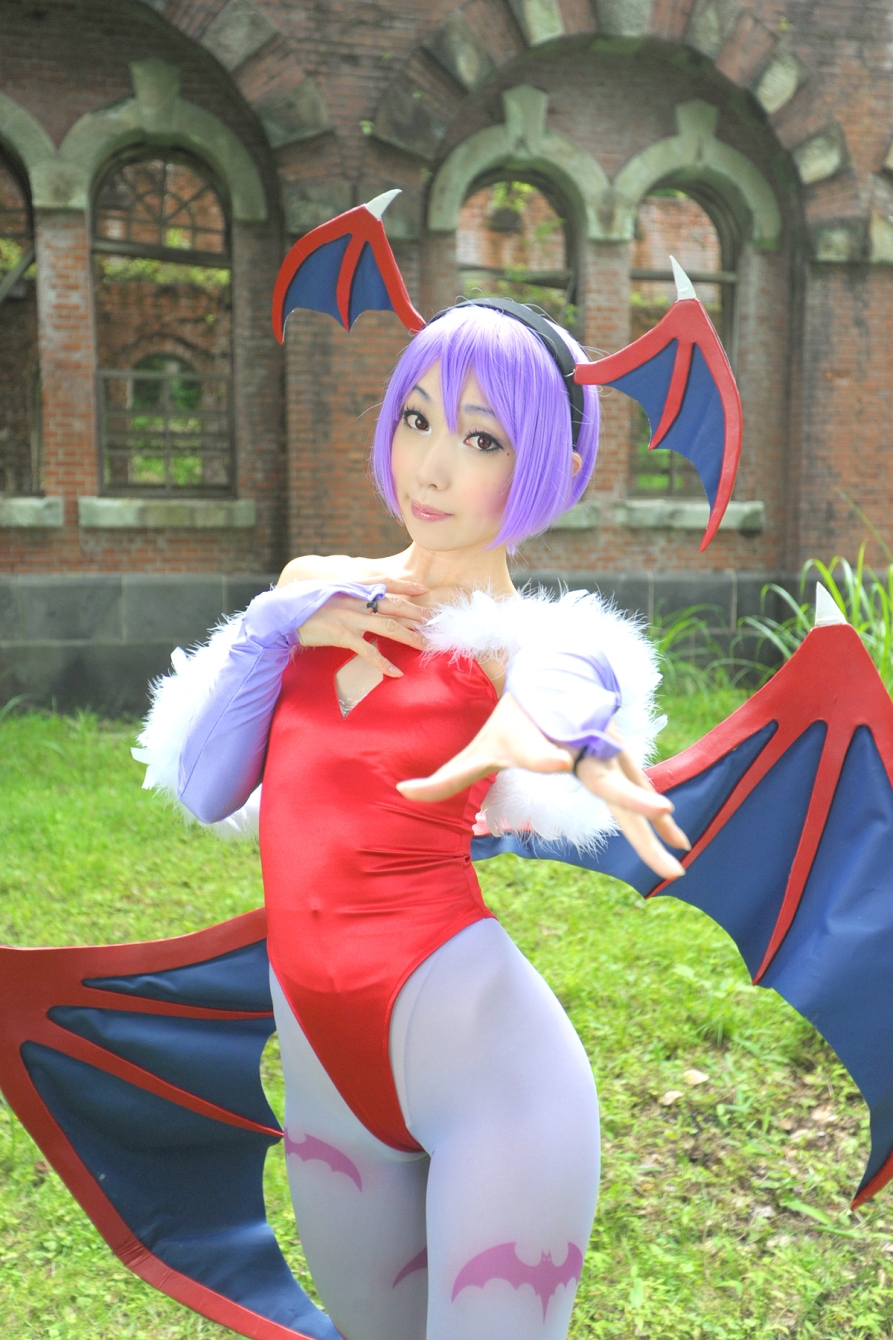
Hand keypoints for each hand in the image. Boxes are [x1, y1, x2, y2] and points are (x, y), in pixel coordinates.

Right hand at [298, 586, 431, 677]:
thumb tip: (362, 598)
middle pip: (394, 605)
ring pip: (388, 626)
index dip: (405, 586)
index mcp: (352, 586)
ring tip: (425, 645)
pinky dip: (384, 663)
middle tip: (434, 621)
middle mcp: (355, 599)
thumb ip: (346, 593)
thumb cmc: (303, 603)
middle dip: (416, 612)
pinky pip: (369, 651)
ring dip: (410, 636)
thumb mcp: (327, 591)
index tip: (423, 589)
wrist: (281, 614)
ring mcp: (350, 617)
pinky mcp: (342, 635)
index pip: (385, 583)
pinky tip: (396, 672)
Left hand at [397, 694, 688, 880]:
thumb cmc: (515, 719)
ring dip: (654, 825)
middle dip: (634, 799)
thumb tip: (402, 791)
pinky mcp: (619, 759)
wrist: (554, 678)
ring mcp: (605, 752)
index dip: (547, 756)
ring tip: (675, 862)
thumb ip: (446, 777)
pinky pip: (638, 793)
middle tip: (660, 812)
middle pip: (607, 779)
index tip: (558, 762)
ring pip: (632, 792)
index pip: (542, 752)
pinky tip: (677, 842)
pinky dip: (657, 818)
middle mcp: (578, 746)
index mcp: (539, 742)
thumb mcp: (479, 747)